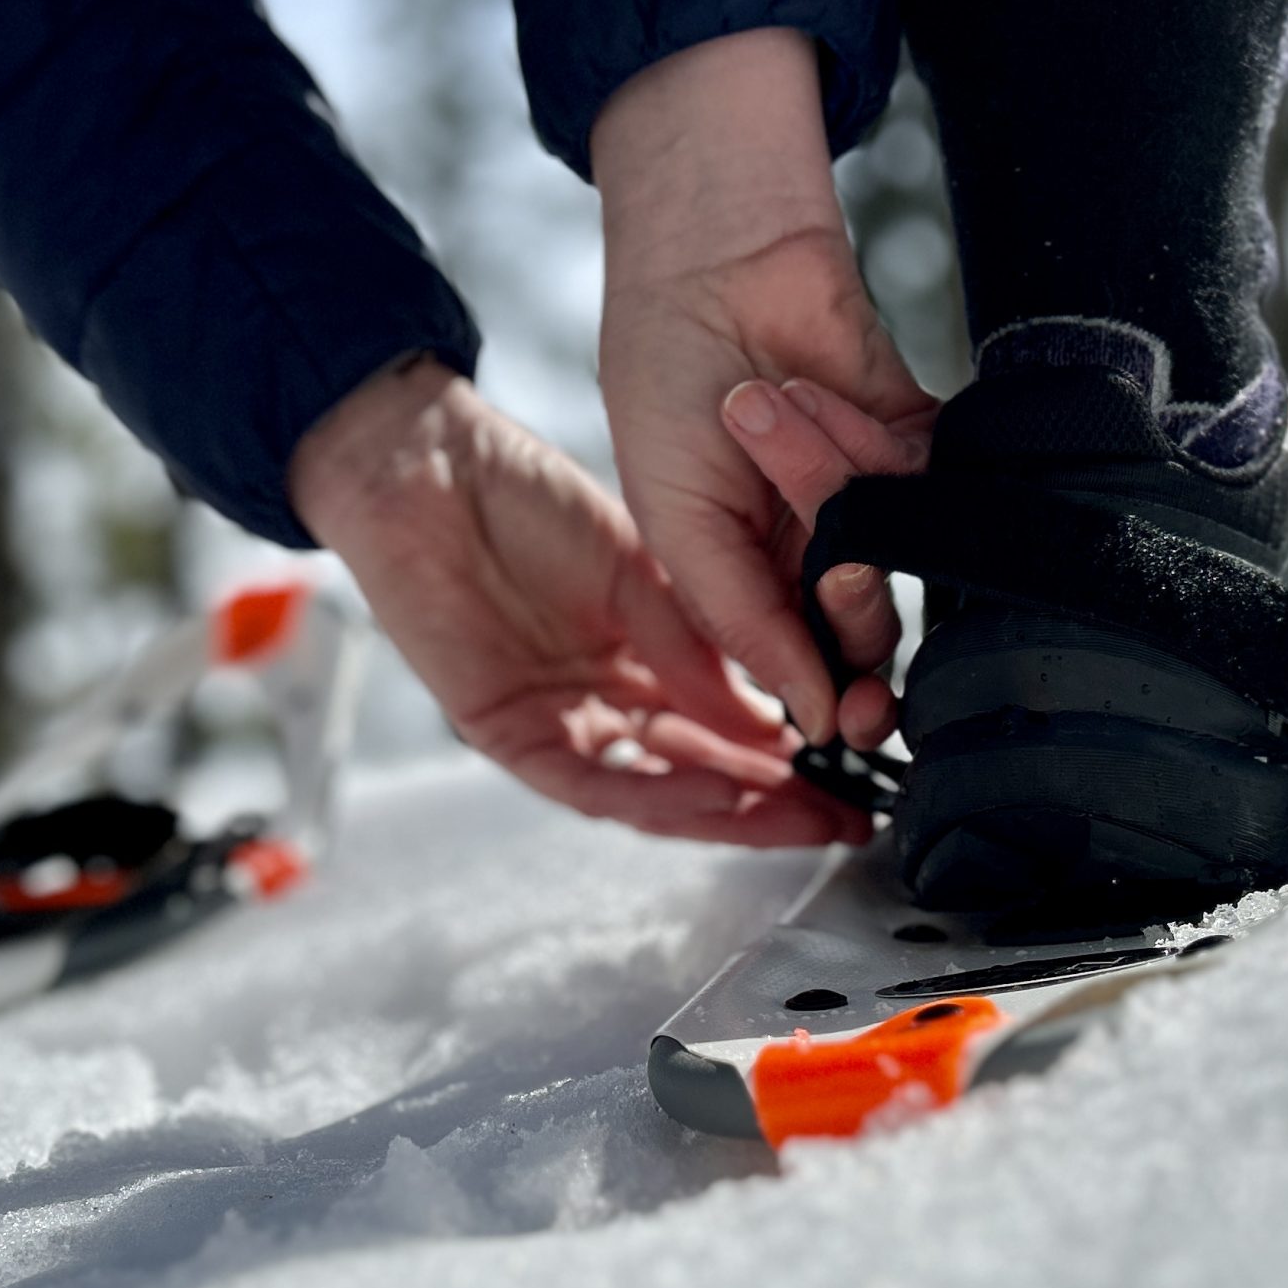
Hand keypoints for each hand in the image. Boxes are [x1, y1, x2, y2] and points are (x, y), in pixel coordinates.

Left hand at [290, 358, 869, 845]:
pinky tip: (713, 793)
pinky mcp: (506, 734)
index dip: (790, 756)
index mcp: (639, 660)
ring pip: (651, 791)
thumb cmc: (523, 498)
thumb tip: (778, 717)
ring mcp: (557, 722)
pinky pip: (589, 782)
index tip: (858, 764)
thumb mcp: (639, 569)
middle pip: (698, 776)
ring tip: (800, 814)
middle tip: (850, 817)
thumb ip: (701, 646)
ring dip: (726, 811)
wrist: (430, 469)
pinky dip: (654, 793)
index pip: (724, 730)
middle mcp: (604, 704)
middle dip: (775, 802)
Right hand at [591, 29, 936, 746]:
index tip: (855, 718)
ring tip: (772, 409)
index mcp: (754, 582)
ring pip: (898, 547)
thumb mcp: (679, 525)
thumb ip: (744, 625)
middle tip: (832, 560)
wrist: (711, 260)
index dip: (841, 701)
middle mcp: (819, 549)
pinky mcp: (919, 441)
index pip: (813, 670)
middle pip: (870, 624)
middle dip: (851, 601)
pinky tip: (815, 391)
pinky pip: (926, 479)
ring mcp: (874, 495)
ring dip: (831, 483)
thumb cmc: (666, 385)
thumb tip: (813, 722)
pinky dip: (865, 439)